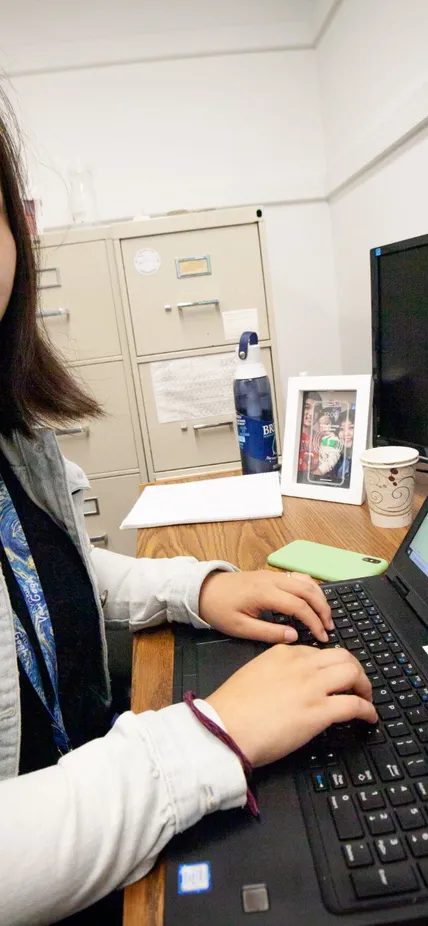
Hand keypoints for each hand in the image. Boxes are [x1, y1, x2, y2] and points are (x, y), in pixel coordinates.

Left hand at [199, 570, 332, 643]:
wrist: (203, 589)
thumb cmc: (219, 610)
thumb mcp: (240, 628)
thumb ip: (268, 633)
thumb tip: (294, 636)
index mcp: (265, 593)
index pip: (299, 606)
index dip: (314, 622)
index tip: (322, 637)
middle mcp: (273, 580)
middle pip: (308, 590)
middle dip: (323, 609)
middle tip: (330, 628)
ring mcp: (273, 574)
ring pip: (306, 581)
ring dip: (319, 597)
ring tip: (326, 616)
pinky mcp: (271, 574)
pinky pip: (298, 577)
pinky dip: (311, 588)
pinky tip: (314, 600)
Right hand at [206, 645, 376, 766]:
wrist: (224, 728)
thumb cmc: (231, 708)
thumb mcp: (254, 673)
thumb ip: (276, 670)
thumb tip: (293, 683)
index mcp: (284, 653)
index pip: (319, 652)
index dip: (332, 665)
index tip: (334, 677)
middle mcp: (301, 665)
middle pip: (343, 656)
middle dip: (355, 669)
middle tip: (357, 684)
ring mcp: (312, 687)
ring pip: (353, 673)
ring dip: (364, 686)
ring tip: (365, 698)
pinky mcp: (319, 712)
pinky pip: (354, 705)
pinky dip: (367, 710)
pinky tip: (369, 717)